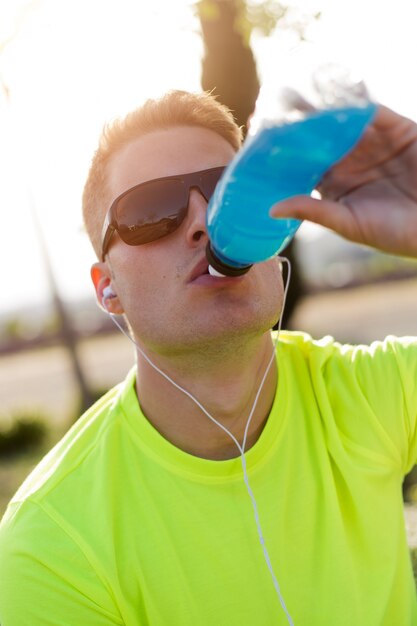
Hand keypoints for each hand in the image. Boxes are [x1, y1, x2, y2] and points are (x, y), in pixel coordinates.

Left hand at [271, 105, 416, 257]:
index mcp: (335, 184)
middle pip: (316, 137)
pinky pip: (369, 110)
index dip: (282, 154)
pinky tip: (328, 91)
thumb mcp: (349, 224)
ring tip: (288, 94)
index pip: (303, 164)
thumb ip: (313, 211)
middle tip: (264, 109)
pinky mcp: (395, 128)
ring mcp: (371, 143)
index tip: (255, 144)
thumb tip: (271, 210)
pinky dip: (350, 100)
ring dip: (316, 107)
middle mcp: (350, 160)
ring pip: (338, 120)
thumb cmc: (396, 233)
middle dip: (293, 124)